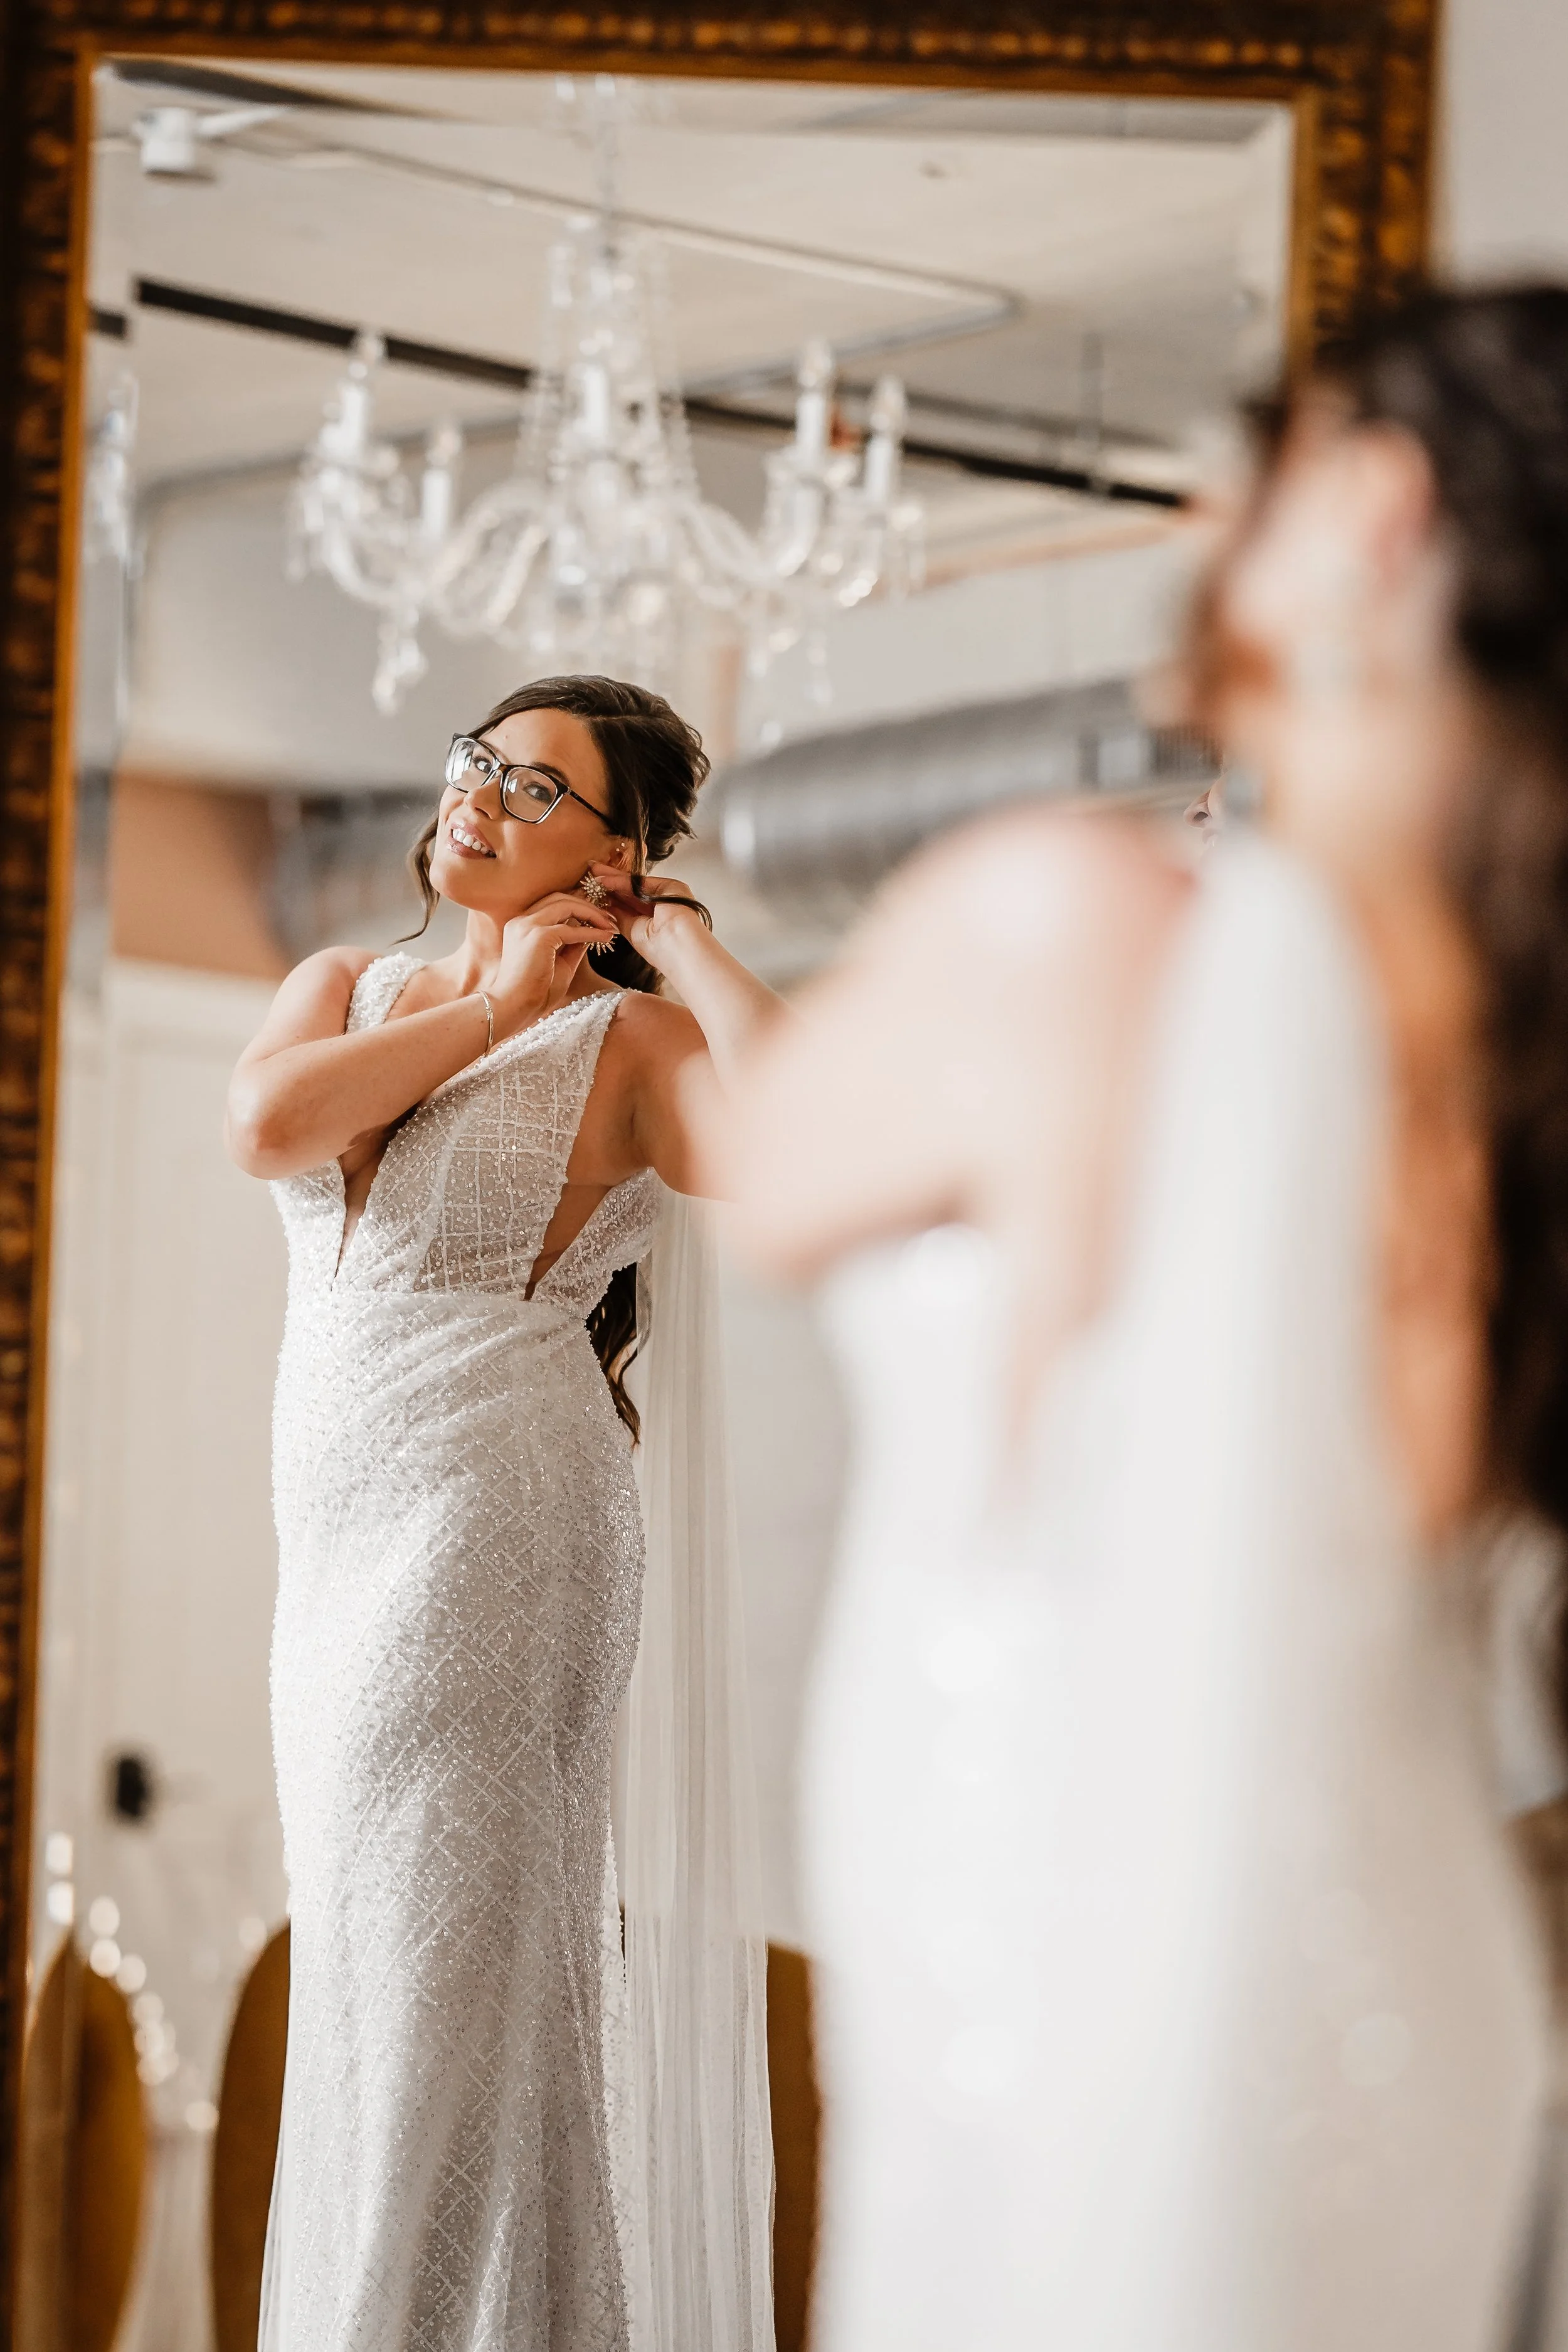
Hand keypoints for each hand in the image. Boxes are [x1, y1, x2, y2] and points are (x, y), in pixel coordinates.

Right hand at [492, 891, 617, 1033]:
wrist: (513, 1009)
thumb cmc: (534, 993)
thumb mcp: (560, 964)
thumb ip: (573, 945)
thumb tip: (592, 932)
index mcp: (522, 925)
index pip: (552, 904)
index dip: (578, 907)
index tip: (599, 919)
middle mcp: (522, 920)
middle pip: (559, 898)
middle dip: (587, 906)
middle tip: (609, 919)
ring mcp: (528, 926)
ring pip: (565, 905)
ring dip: (592, 914)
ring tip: (610, 927)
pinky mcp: (538, 936)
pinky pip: (572, 928)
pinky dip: (592, 932)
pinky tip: (606, 938)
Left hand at [587, 866, 709, 971]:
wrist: (678, 948)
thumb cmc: (660, 950)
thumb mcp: (631, 931)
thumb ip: (620, 916)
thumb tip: (605, 906)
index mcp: (654, 918)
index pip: (628, 903)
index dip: (610, 896)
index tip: (592, 891)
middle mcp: (662, 904)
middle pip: (630, 890)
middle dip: (609, 883)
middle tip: (590, 873)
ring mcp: (667, 894)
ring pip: (634, 884)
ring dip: (612, 878)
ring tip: (593, 872)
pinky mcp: (671, 886)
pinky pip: (640, 882)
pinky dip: (621, 881)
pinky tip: (604, 880)